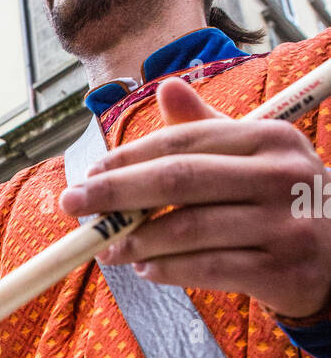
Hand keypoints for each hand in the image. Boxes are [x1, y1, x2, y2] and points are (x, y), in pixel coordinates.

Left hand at [58, 77, 330, 319]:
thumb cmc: (280, 201)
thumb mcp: (254, 157)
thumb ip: (206, 129)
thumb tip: (164, 87)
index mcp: (269, 138)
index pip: (184, 143)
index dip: (129, 159)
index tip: (88, 174)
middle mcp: (280, 175)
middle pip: (179, 181)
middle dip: (117, 193)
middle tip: (74, 205)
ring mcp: (284, 224)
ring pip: (190, 230)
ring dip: (137, 240)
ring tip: (108, 247)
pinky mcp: (281, 268)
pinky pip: (209, 269)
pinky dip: (168, 270)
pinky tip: (144, 270)